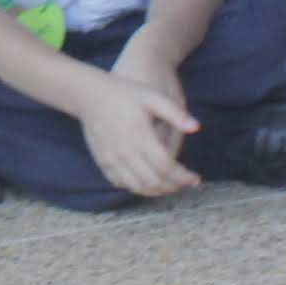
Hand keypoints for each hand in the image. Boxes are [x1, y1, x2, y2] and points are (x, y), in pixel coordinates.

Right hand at [77, 59, 199, 199]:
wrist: (89, 95)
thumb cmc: (124, 93)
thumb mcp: (151, 96)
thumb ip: (175, 113)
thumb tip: (196, 127)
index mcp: (140, 136)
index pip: (166, 166)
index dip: (183, 177)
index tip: (195, 179)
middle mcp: (125, 151)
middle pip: (153, 181)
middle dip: (174, 186)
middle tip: (186, 183)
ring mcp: (112, 159)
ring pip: (137, 187)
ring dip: (157, 191)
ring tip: (171, 186)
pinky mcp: (103, 162)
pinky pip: (121, 183)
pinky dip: (137, 188)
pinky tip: (148, 183)